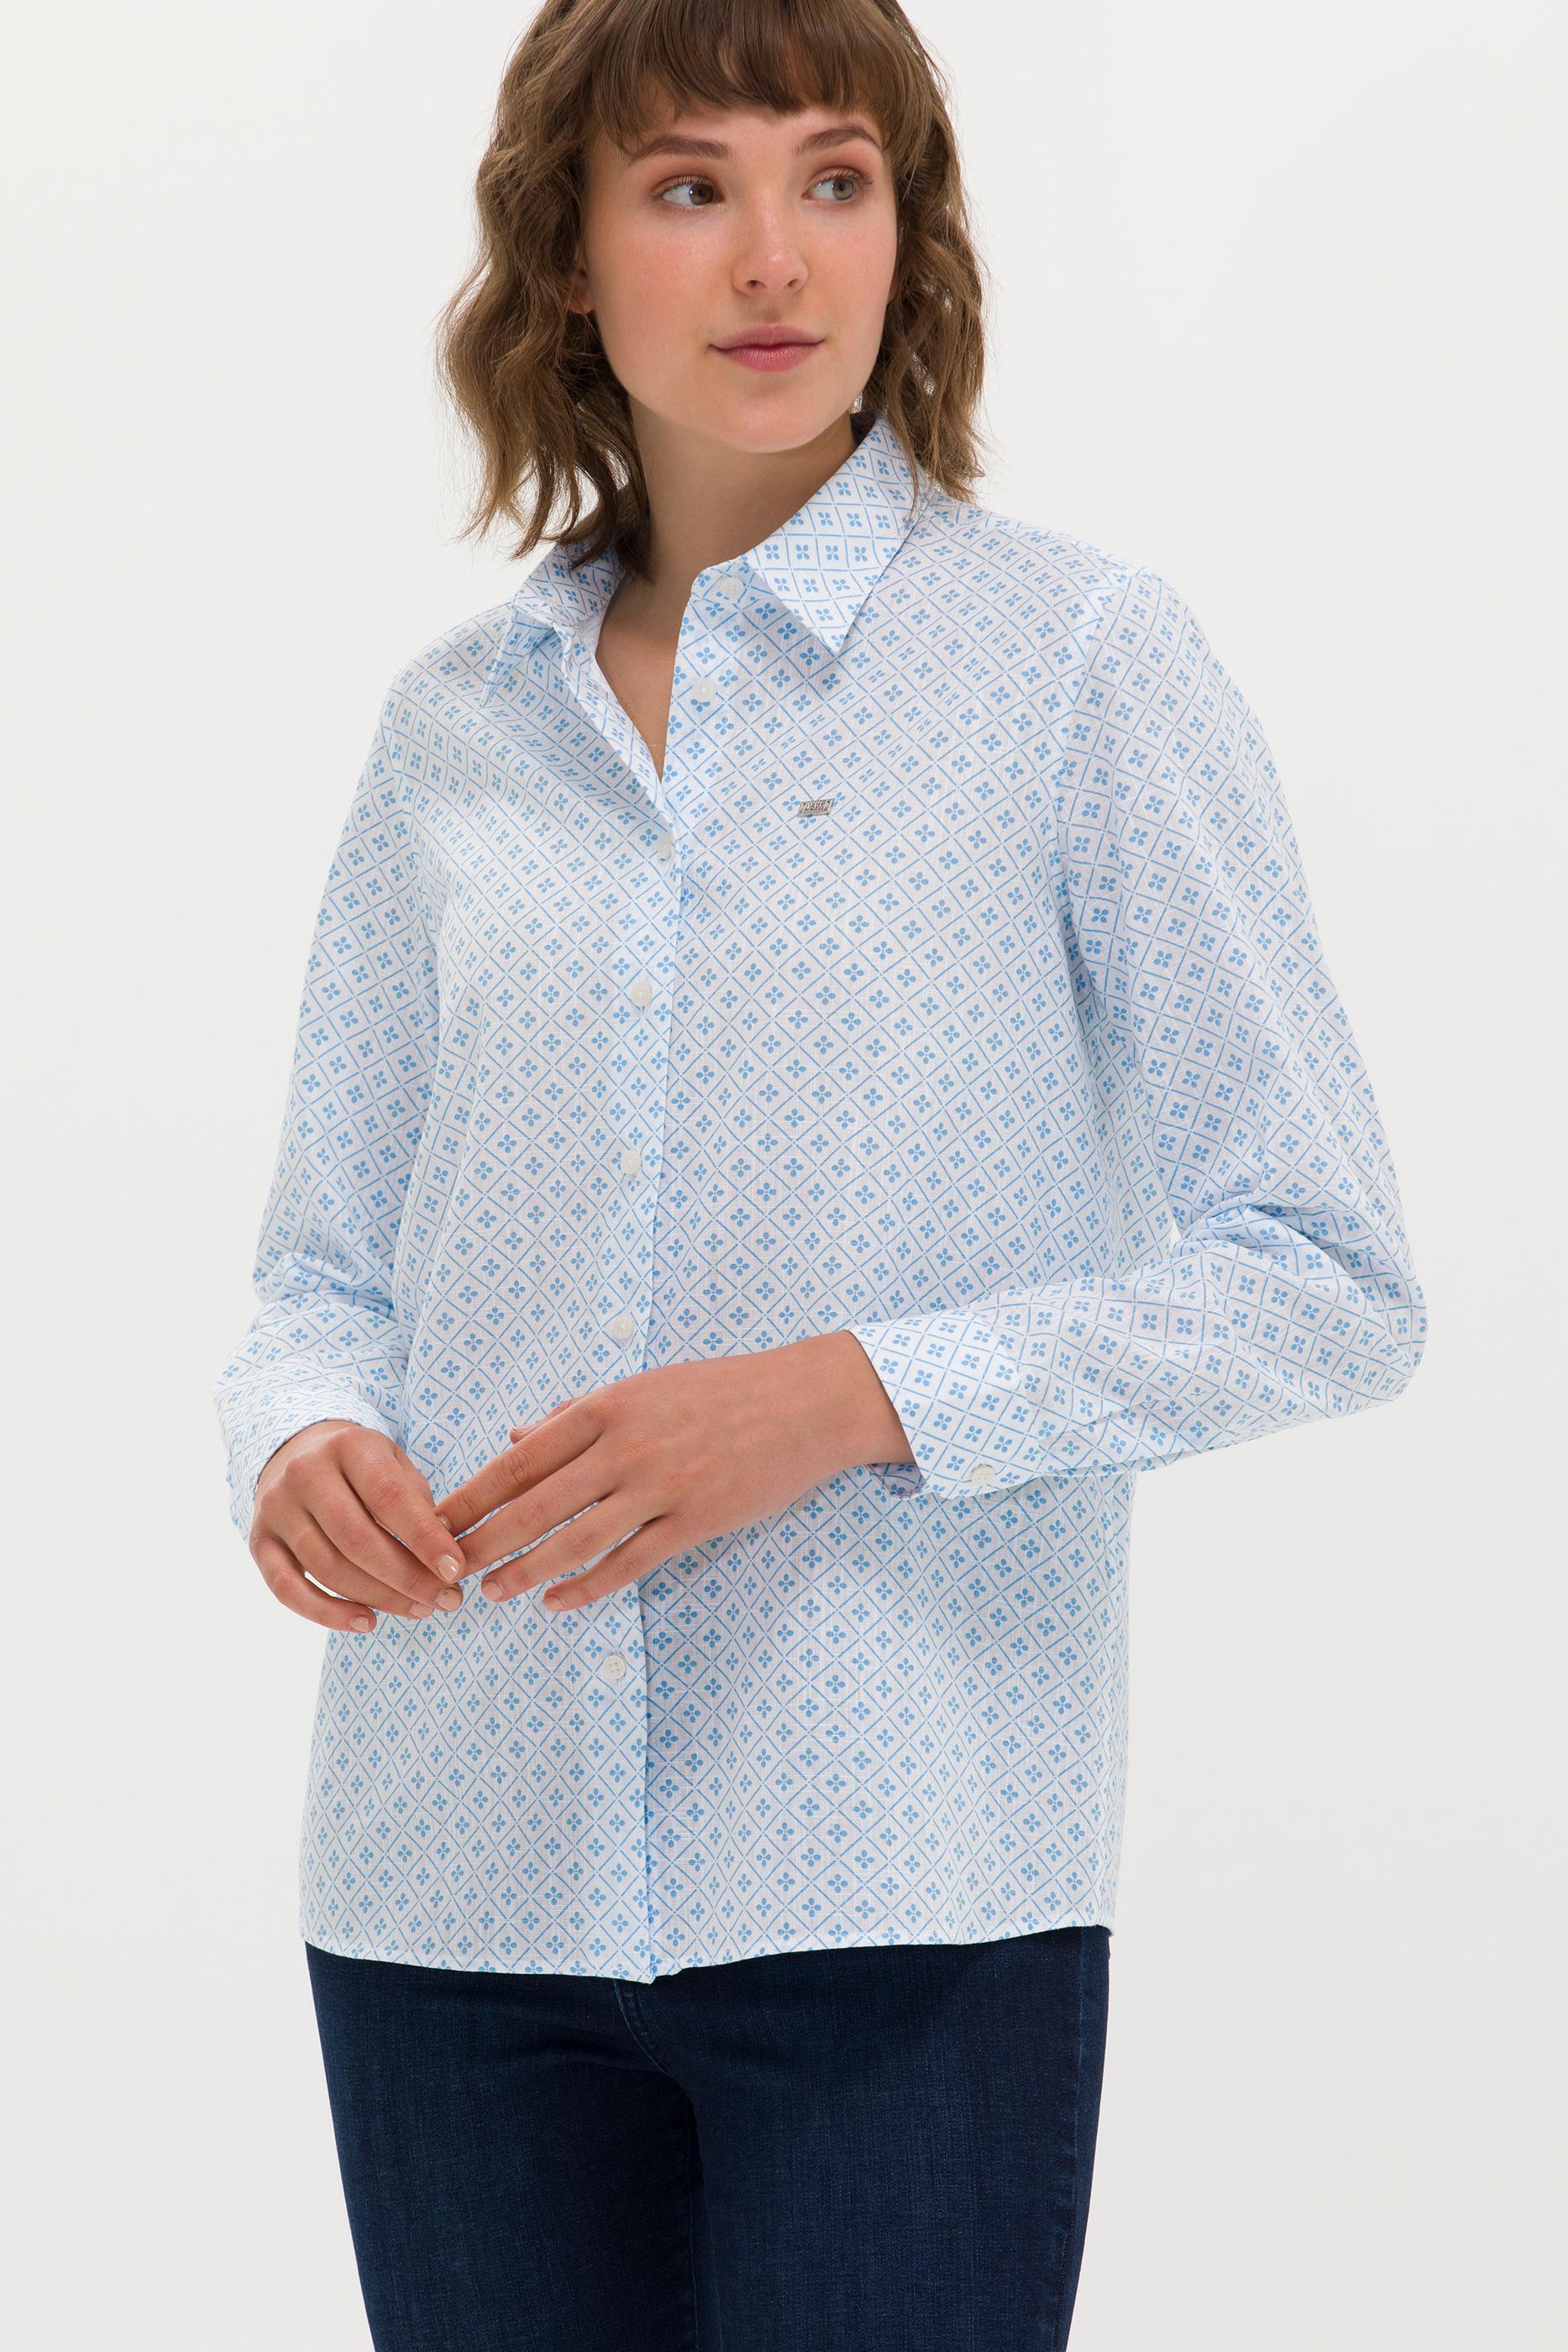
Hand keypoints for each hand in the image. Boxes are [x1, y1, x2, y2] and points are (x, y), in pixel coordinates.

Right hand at [250, 1420, 469, 1634]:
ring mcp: (277, 1508)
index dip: (425, 1539)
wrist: (297, 1451)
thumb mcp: (394, 1464)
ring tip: (420, 1610)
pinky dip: (326, 1613)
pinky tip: (366, 1622)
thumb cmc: (362, 1467)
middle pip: (357, 1539)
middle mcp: (305, 1473)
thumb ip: (417, 1503)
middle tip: (445, 1600)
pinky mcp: (259, 1542)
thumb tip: (444, 1556)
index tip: (455, 1570)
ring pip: (328, 1567)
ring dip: (379, 1598)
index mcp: (347, 1445)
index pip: (389, 1498)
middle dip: (406, 1577)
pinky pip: (287, 1589)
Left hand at [430, 1332, 911, 1612]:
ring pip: (576, 1540)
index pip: (520, 1459)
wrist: (806, 1403)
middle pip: (536, 1505)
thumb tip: (516, 1439)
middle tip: (447, 1570)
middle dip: (485, 1542)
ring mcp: (661, 1486)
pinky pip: (630, 1562)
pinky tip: (560, 1602)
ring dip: (527, 1571)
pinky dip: (589, 1586)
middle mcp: (627, 1447)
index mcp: (607, 1407)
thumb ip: (577, 1415)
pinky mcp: (695, 1520)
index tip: (437, 1521)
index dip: (473, 1495)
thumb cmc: (720, 1390)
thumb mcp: (643, 1387)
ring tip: (494, 1593)